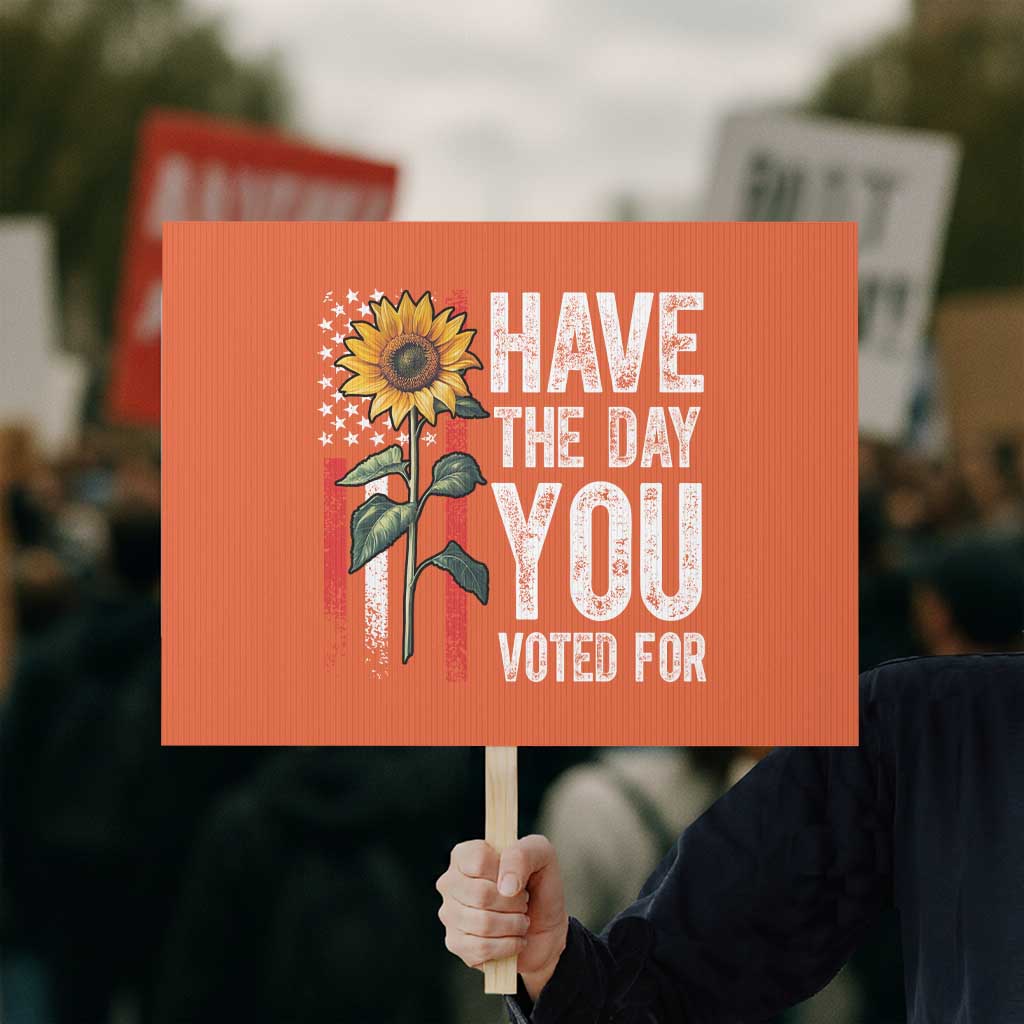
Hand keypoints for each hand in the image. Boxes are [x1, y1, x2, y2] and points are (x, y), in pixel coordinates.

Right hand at [436, 834, 568, 999]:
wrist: (547, 926)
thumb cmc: (540, 884)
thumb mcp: (541, 854)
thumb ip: (523, 855)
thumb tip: (506, 886)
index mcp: (465, 854)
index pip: (478, 860)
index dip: (505, 872)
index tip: (518, 879)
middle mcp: (451, 882)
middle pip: (481, 895)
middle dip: (514, 903)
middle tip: (523, 902)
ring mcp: (450, 914)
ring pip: (483, 924)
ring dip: (513, 925)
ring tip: (521, 920)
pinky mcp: (456, 944)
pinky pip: (481, 948)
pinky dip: (508, 946)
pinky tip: (514, 939)